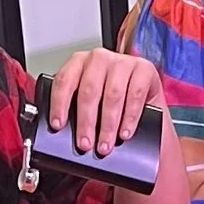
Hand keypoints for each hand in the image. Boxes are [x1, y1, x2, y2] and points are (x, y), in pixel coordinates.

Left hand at [49, 47, 164, 155]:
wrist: (145, 99)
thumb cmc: (113, 102)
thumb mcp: (92, 103)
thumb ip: (77, 110)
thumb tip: (65, 131)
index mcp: (80, 63)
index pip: (64, 80)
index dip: (60, 104)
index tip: (58, 125)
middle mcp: (100, 58)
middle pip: (89, 90)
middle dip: (86, 122)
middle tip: (85, 144)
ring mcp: (123, 62)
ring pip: (112, 95)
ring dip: (108, 125)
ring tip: (105, 145)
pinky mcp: (145, 69)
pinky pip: (135, 95)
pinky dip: (130, 118)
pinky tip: (125, 132)